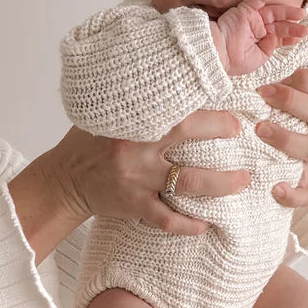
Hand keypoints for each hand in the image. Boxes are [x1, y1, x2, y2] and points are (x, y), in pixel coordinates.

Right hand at [11, 110, 252, 259]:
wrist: (64, 178)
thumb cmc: (92, 141)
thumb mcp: (111, 113)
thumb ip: (142, 103)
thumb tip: (178, 82)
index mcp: (133, 119)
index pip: (175, 103)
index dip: (205, 102)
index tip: (228, 102)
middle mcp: (137, 146)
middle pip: (187, 135)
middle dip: (220, 132)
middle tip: (243, 136)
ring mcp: (137, 178)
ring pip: (188, 182)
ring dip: (220, 184)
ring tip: (242, 181)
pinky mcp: (133, 205)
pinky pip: (166, 218)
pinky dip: (188, 224)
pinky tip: (206, 225)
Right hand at [210, 0, 307, 74]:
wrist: (219, 54)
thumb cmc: (234, 60)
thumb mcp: (258, 59)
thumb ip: (269, 48)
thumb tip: (275, 37)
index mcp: (257, 42)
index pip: (276, 37)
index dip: (288, 37)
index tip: (299, 38)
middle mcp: (255, 29)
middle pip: (277, 24)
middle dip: (292, 25)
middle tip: (305, 27)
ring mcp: (251, 18)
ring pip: (272, 11)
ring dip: (287, 11)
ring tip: (302, 12)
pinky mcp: (246, 9)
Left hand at [255, 68, 307, 206]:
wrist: (256, 156)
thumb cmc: (259, 114)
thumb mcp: (263, 92)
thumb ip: (266, 76)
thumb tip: (256, 50)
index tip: (280, 75)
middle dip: (293, 102)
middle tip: (263, 97)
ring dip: (287, 138)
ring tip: (260, 131)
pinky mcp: (302, 183)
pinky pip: (306, 192)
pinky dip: (293, 193)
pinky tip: (275, 188)